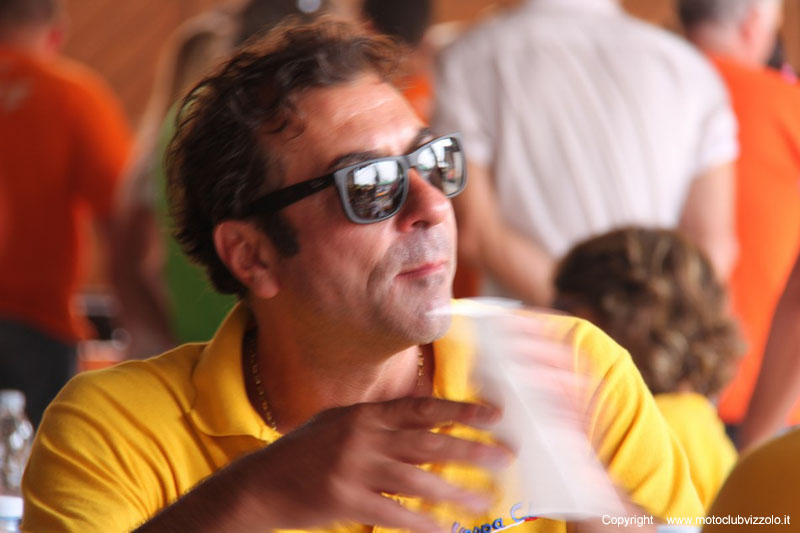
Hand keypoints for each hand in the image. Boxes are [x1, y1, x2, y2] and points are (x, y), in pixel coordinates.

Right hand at [236, 397, 508, 531]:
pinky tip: (448, 529)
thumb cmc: (304, 452)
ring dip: (456, 490)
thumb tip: (427, 420)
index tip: (493, 414)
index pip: (421, 408)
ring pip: (417, 480)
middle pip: (428, 442)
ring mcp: (353, 469)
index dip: (460, 410)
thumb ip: (378, 421)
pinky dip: (425, 523)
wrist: (260, 484)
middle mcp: (362, 437)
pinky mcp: (345, 501)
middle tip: (504, 455)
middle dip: (470, 448)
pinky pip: (395, 514)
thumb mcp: (339, 423)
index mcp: (363, 415)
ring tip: (485, 497)